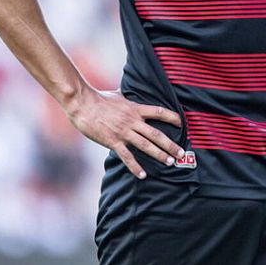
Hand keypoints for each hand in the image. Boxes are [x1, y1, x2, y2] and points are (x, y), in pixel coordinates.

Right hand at [69, 89, 184, 178]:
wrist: (83, 104)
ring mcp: (123, 132)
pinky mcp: (113, 141)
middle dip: (170, 144)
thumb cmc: (99, 98)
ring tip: (170, 162)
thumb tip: (133, 89)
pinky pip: (127, 156)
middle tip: (181, 153)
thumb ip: (128, 96)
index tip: (181, 124)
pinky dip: (135, 166)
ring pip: (146, 145)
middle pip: (156, 134)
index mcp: (135, 108)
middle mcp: (132, 121)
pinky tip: (143, 175)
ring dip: (159, 155)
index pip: (159, 111)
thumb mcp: (118, 94)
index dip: (172, 117)